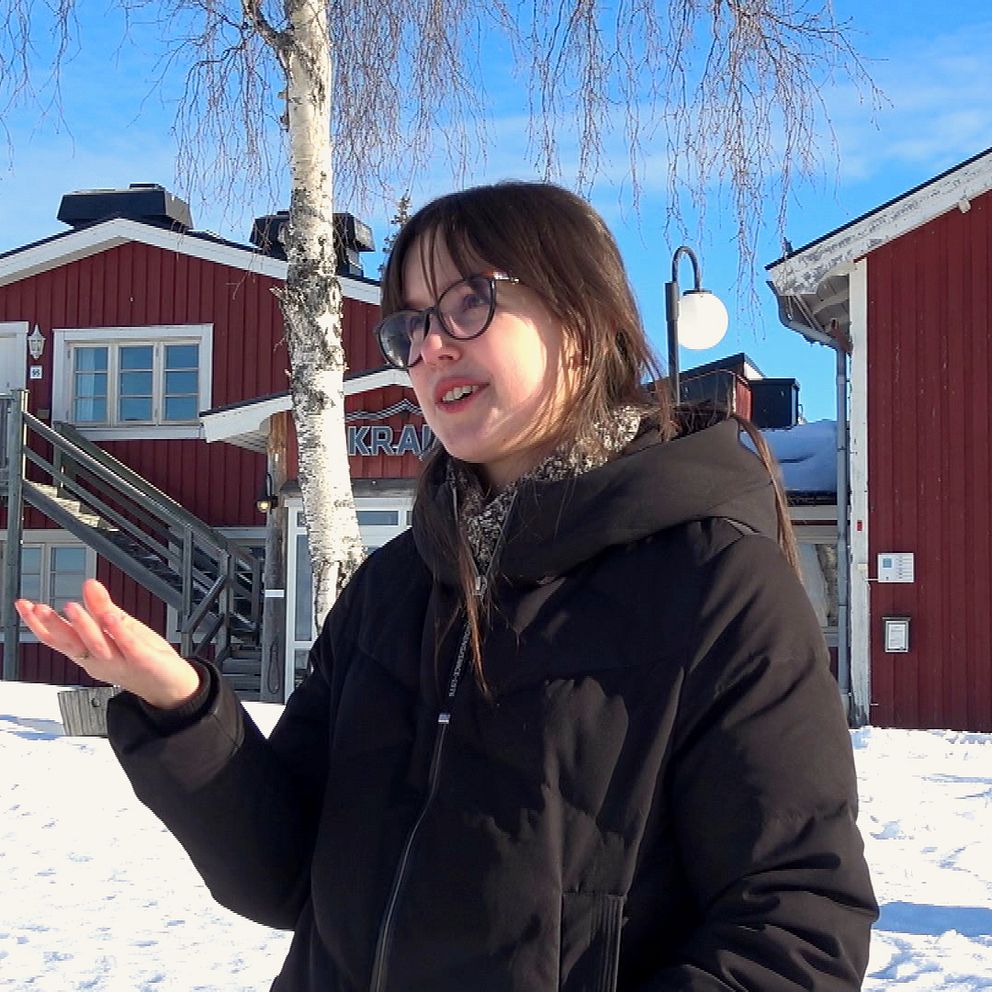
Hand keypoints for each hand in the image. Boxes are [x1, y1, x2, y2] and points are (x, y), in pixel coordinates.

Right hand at [14, 579, 201, 709]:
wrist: (171, 686)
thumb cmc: (140, 657)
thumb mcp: (118, 628)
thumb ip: (102, 607)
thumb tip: (88, 583)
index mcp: (90, 653)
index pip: (59, 639)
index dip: (39, 624)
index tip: (23, 605)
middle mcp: (99, 660)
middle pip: (72, 643)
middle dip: (53, 626)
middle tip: (37, 608)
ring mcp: (120, 661)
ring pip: (98, 644)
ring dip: (84, 626)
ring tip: (71, 607)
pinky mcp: (141, 659)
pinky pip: (128, 645)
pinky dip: (118, 632)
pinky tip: (111, 617)